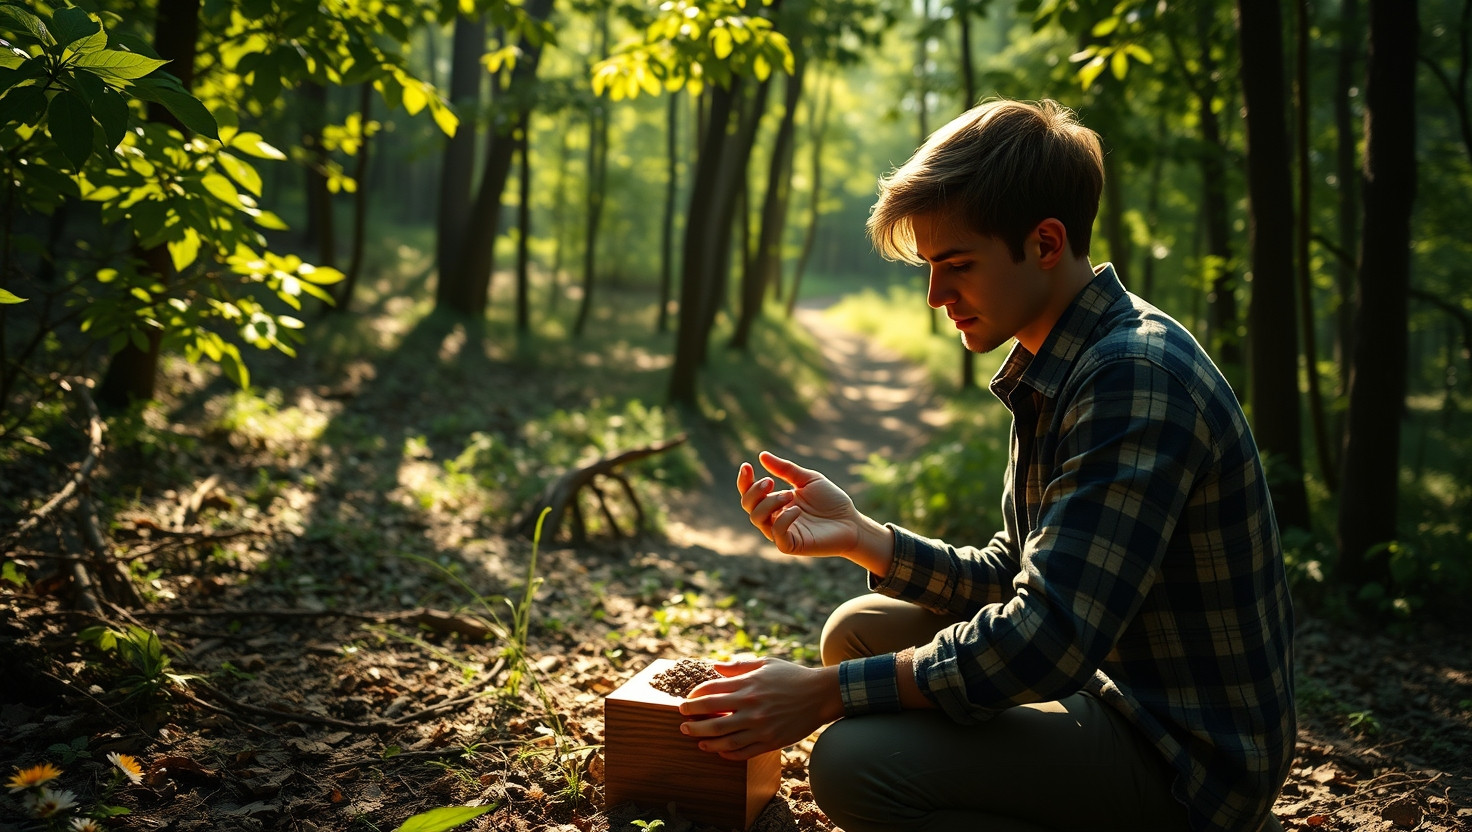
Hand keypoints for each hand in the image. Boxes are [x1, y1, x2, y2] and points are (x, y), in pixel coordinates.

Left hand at [677, 657, 843, 760]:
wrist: (821, 695)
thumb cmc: (792, 676)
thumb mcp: (765, 663)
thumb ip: (739, 666)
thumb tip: (714, 666)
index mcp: (748, 685)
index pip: (710, 692)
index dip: (694, 697)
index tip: (686, 702)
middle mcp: (751, 707)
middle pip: (712, 718)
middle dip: (692, 721)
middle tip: (682, 723)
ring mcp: (760, 727)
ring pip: (724, 739)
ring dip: (706, 741)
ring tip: (696, 740)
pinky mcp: (770, 741)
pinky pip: (743, 752)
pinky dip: (727, 753)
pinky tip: (719, 751)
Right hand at [736, 452, 863, 557]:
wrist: (851, 522)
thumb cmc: (831, 501)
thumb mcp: (808, 479)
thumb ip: (785, 469)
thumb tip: (762, 455)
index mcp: (776, 502)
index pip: (750, 493)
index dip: (744, 481)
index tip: (747, 465)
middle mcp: (774, 518)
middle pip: (748, 506)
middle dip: (755, 492)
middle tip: (771, 482)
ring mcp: (781, 533)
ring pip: (757, 519)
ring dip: (769, 503)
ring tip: (789, 495)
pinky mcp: (791, 545)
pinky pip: (776, 534)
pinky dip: (783, 520)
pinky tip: (797, 510)